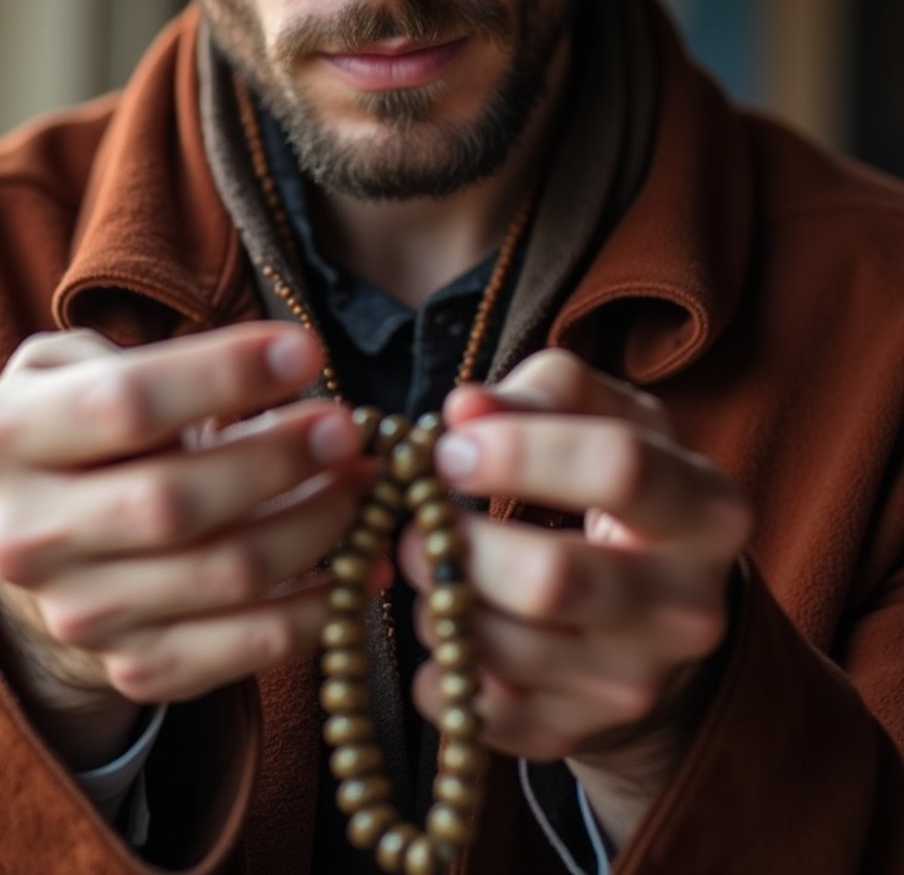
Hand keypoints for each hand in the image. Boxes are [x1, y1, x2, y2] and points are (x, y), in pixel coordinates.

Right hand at [0, 324, 369, 767]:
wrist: (49, 539)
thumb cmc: (90, 428)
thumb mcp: (82, 367)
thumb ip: (155, 359)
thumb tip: (274, 370)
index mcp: (6, 437)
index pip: (125, 403)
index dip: (224, 374)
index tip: (306, 351)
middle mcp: (28, 536)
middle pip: (173, 502)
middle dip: (279, 459)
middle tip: (346, 427)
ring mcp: (78, 615)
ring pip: (222, 575)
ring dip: (316, 525)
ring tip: (364, 481)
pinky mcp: (134, 669)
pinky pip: (246, 649)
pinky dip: (319, 607)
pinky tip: (362, 565)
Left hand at [399, 350, 750, 846]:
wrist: (658, 613)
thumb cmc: (620, 492)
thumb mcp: (609, 419)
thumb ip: (544, 392)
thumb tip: (465, 409)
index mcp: (706, 508)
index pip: (620, 468)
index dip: (519, 450)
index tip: (449, 448)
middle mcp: (687, 608)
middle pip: (553, 578)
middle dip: (461, 542)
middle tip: (418, 518)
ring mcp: (637, 683)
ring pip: (501, 648)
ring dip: (439, 599)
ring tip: (434, 563)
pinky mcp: (581, 734)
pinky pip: (476, 710)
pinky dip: (437, 666)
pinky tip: (449, 623)